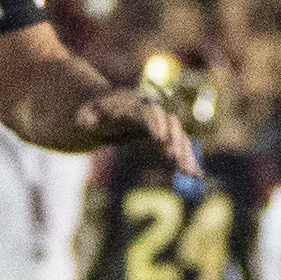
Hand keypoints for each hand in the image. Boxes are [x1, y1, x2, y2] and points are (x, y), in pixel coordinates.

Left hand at [72, 84, 192, 172]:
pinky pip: (181, 146)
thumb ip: (86, 118)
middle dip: (175, 141)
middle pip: (171, 123)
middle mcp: (154, 112)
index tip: (159, 139)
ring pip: (180, 136)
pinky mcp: (166, 136)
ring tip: (190, 173)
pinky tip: (195, 174)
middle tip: (175, 159)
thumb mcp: (85, 114)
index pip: (150, 112)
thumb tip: (89, 123)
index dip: (156, 123)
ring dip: (186, 154)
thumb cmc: (95, 114)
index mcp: (135, 105)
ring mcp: (162, 123)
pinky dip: (188, 159)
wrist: (108, 111)